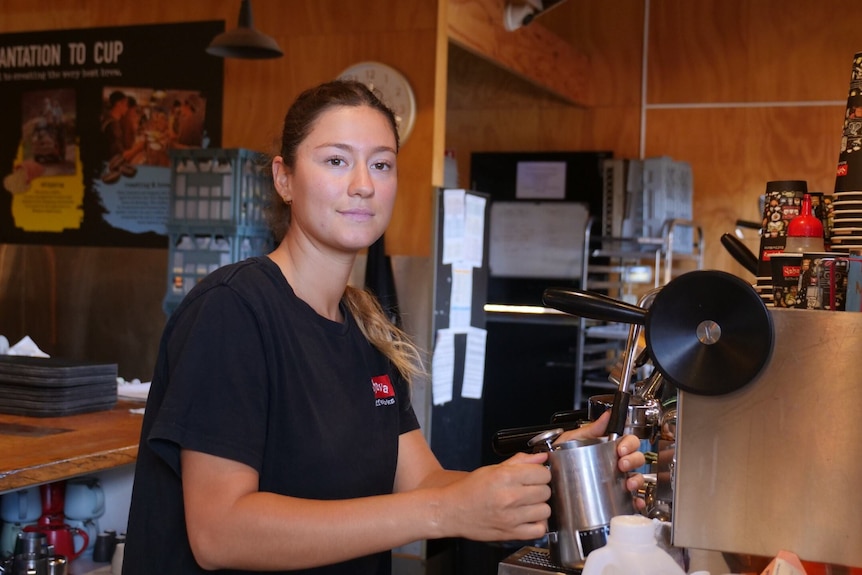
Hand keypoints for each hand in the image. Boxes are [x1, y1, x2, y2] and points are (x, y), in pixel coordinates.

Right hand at [437, 451, 551, 541]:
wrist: (451, 511)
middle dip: (539, 489)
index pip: (543, 473)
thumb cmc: (470, 489)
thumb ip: (519, 462)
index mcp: (505, 477)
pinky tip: (528, 518)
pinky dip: (537, 525)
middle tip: (528, 490)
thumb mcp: (492, 469)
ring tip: (527, 504)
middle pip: (545, 491)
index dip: (540, 473)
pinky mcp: (511, 533)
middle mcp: (510, 497)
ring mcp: (511, 517)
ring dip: (539, 507)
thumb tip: (541, 457)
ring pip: (545, 510)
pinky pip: (539, 530)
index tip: (534, 476)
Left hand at [556, 411, 646, 508]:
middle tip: (622, 464)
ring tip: (628, 484)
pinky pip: (630, 499)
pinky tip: (635, 502)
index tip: (621, 449)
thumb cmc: (560, 456)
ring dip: (637, 480)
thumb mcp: (573, 439)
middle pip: (636, 458)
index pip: (629, 442)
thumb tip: (606, 415)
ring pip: (636, 478)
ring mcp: (616, 480)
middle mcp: (615, 463)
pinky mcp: (614, 496)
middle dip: (633, 460)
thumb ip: (591, 428)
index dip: (630, 444)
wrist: (549, 477)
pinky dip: (636, 501)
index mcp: (609, 447)